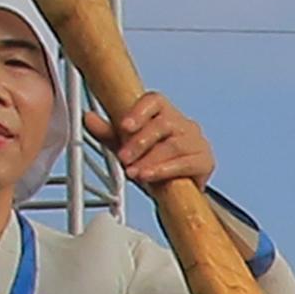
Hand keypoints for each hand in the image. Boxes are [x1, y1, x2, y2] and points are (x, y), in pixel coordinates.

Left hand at [99, 87, 219, 196]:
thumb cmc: (152, 163)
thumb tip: (88, 117)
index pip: (154, 101)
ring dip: (150, 160)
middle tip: (124, 158)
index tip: (124, 126)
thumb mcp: (125, 148)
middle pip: (163, 124)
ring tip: (134, 172)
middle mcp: (182, 123)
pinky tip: (151, 176)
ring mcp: (196, 141)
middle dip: (140, 142)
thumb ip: (108, 134)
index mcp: (163, 113)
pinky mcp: (205, 161)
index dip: (139, 111)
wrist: (174, 192)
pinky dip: (166, 170)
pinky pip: (187, 163)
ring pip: (174, 145)